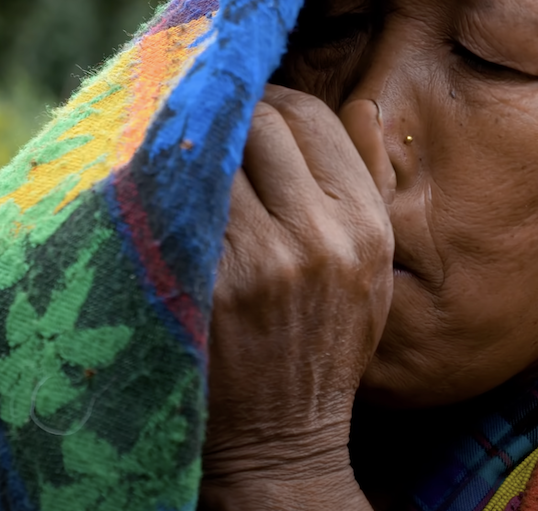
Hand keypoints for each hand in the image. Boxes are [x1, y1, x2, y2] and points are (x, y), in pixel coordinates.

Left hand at [201, 85, 394, 508]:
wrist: (281, 439)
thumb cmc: (326, 345)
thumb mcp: (374, 268)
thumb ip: (369, 184)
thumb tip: (366, 106)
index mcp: (364, 226)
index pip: (312, 115)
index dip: (274, 98)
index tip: (249, 107)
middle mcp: (317, 237)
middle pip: (261, 120)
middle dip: (230, 112)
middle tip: (208, 124)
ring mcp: (257, 261)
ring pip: (211, 152)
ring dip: (193, 145)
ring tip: (183, 156)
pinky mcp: (204, 285)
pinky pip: (177, 200)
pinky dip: (166, 186)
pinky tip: (163, 193)